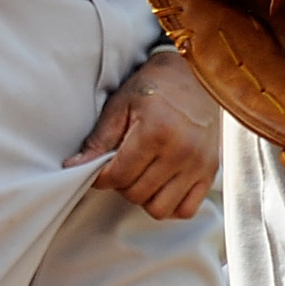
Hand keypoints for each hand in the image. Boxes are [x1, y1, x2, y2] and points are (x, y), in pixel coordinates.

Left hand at [65, 49, 220, 218]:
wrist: (194, 75)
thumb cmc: (153, 87)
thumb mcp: (120, 105)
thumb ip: (99, 139)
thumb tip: (74, 166)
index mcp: (156, 131)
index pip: (118, 176)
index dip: (101, 177)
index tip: (99, 169)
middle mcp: (180, 151)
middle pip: (137, 194)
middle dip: (121, 185)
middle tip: (121, 167)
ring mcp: (198, 164)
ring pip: (159, 208)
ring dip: (144, 197)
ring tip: (141, 175)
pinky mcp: (210, 171)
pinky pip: (186, 209)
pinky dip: (170, 205)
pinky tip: (161, 185)